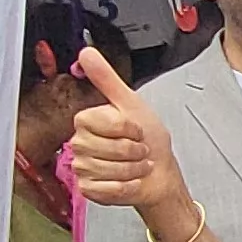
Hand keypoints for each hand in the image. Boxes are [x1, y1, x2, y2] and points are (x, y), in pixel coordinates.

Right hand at [70, 46, 183, 212]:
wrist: (160, 173)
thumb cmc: (150, 140)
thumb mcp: (132, 104)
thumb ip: (107, 79)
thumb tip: (86, 52)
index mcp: (88, 121)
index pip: (99, 122)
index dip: (125, 127)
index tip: (135, 129)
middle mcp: (80, 143)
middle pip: (102, 148)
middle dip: (131, 150)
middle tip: (139, 149)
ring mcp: (82, 167)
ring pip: (105, 169)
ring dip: (132, 169)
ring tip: (137, 165)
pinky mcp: (88, 189)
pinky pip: (104, 189)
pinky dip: (126, 187)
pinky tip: (131, 181)